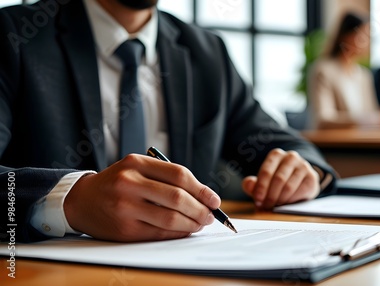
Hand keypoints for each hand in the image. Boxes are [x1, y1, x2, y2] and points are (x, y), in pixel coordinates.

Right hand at [64, 154, 219, 241]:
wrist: (81, 200)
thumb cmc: (117, 183)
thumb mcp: (136, 168)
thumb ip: (165, 176)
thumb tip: (202, 195)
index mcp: (136, 163)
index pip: (179, 175)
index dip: (202, 189)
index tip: (214, 200)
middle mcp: (129, 183)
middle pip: (178, 198)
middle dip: (200, 209)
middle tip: (209, 216)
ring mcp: (125, 207)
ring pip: (170, 218)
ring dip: (192, 224)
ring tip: (199, 224)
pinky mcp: (124, 229)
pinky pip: (159, 232)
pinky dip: (177, 233)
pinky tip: (184, 230)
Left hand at [241, 149, 319, 209]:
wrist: (300, 181)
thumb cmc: (277, 181)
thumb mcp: (263, 182)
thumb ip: (252, 184)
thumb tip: (249, 184)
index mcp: (276, 155)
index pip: (266, 171)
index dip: (261, 188)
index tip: (257, 200)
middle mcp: (291, 157)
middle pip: (278, 179)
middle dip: (270, 196)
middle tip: (266, 206)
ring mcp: (303, 165)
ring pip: (289, 186)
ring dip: (280, 200)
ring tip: (275, 207)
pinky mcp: (312, 177)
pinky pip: (300, 191)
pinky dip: (291, 201)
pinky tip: (286, 204)